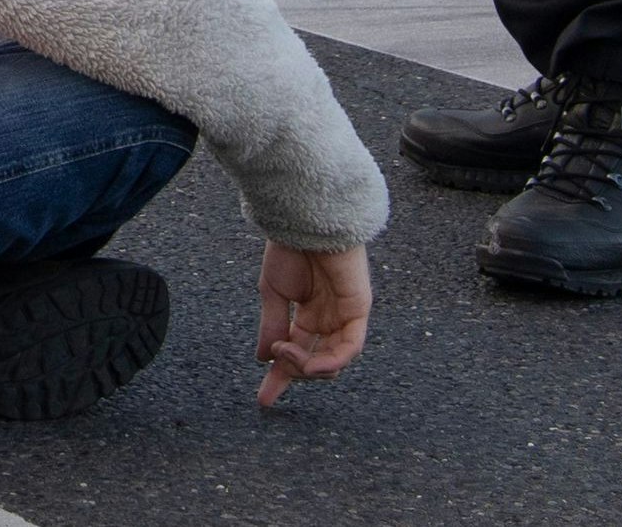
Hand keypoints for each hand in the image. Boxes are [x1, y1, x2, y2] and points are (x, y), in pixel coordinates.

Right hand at [254, 242, 371, 405]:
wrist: (304, 221)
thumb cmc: (288, 249)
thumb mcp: (272, 293)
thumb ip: (272, 327)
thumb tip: (264, 359)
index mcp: (307, 314)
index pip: (296, 353)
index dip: (280, 378)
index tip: (264, 400)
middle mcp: (328, 319)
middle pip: (316, 363)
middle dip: (293, 373)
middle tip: (274, 365)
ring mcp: (344, 316)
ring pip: (334, 361)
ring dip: (308, 367)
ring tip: (284, 354)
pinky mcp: (358, 309)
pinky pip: (350, 347)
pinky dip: (330, 360)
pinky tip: (308, 360)